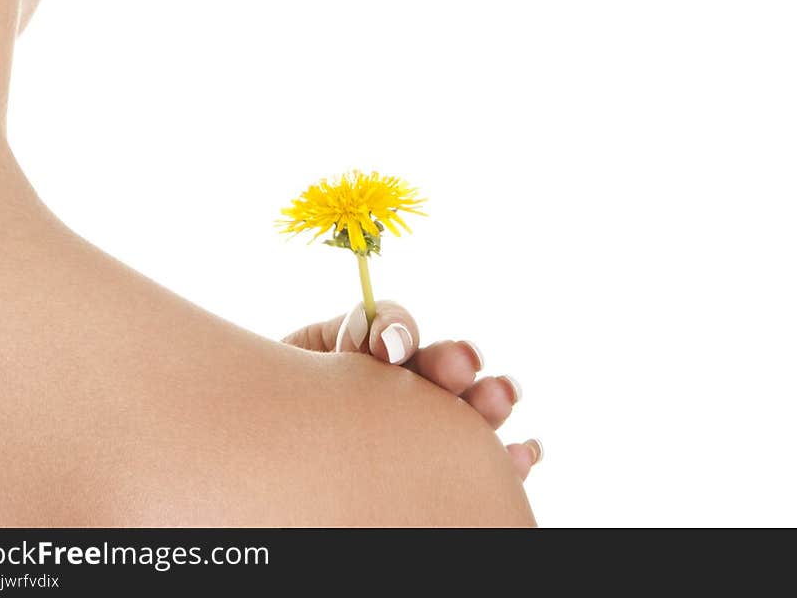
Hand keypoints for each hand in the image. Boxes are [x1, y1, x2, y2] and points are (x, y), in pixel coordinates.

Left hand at [282, 300, 542, 481]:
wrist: (272, 469)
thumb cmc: (280, 412)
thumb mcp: (298, 366)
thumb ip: (338, 342)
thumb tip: (372, 329)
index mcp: (364, 350)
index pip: (390, 327)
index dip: (398, 328)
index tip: (391, 346)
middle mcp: (403, 385)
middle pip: (438, 365)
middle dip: (452, 361)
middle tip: (459, 367)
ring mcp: (427, 427)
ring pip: (468, 409)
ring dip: (489, 400)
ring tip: (500, 399)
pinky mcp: (445, 470)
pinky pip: (483, 464)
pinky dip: (510, 457)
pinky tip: (524, 453)